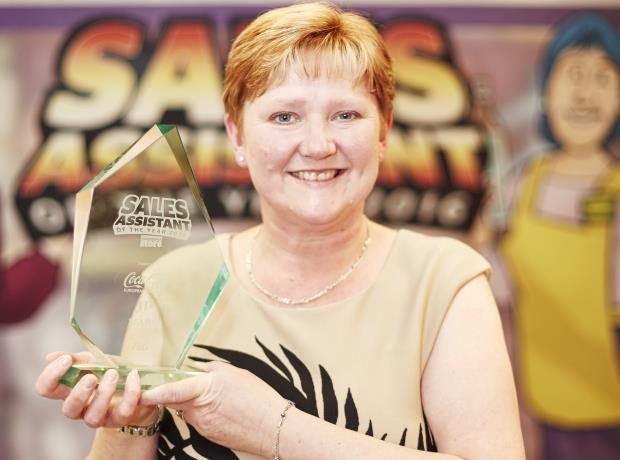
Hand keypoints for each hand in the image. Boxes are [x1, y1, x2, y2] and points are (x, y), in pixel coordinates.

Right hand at [35, 351, 158, 428]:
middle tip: (91, 377)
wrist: (142, 382)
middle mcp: (81, 408)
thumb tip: (50, 357)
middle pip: (69, 410)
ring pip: (93, 417)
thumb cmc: (112, 372)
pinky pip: (124, 412)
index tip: (66, 360)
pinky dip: (130, 392)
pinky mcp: (122, 418)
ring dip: (103, 394)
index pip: (46, 389)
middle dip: (79, 393)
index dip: (50, 376)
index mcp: (70, 390)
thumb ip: (77, 359)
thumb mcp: (96, 360)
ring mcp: (101, 416)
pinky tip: (133, 376)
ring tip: (113, 374)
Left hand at [141, 361, 286, 456]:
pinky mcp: (208, 435)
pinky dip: (206, 412)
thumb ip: (211, 369)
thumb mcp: (236, 373)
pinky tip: (225, 409)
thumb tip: (197, 368)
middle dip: (179, 391)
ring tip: (223, 397)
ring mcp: (202, 425)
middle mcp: (199, 410)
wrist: (273, 428)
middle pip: (177, 399)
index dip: (153, 391)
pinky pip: (199, 419)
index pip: (172, 390)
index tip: (140, 389)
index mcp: (205, 389)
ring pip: (188, 409)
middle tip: (196, 383)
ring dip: (196, 402)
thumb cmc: (259, 398)